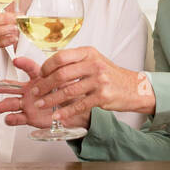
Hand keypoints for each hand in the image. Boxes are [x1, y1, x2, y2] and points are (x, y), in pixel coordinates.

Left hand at [0, 47, 153, 125]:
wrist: (134, 87)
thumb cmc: (111, 75)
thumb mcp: (94, 61)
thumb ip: (75, 62)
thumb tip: (49, 68)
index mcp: (88, 53)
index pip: (61, 57)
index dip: (47, 66)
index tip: (39, 74)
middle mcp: (94, 64)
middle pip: (62, 74)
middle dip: (45, 84)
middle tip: (35, 92)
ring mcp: (99, 81)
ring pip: (68, 91)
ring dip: (52, 99)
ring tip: (41, 104)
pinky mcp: (103, 97)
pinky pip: (79, 105)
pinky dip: (65, 112)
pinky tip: (57, 116)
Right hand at [0, 57, 65, 128]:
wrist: (72, 112)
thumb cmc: (67, 95)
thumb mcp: (65, 82)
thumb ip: (58, 76)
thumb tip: (58, 69)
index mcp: (39, 78)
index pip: (29, 68)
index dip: (23, 64)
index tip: (16, 60)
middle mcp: (30, 90)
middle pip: (11, 87)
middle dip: (0, 87)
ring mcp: (28, 103)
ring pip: (12, 103)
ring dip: (4, 105)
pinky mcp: (29, 117)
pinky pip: (18, 118)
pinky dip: (12, 119)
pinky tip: (8, 118)